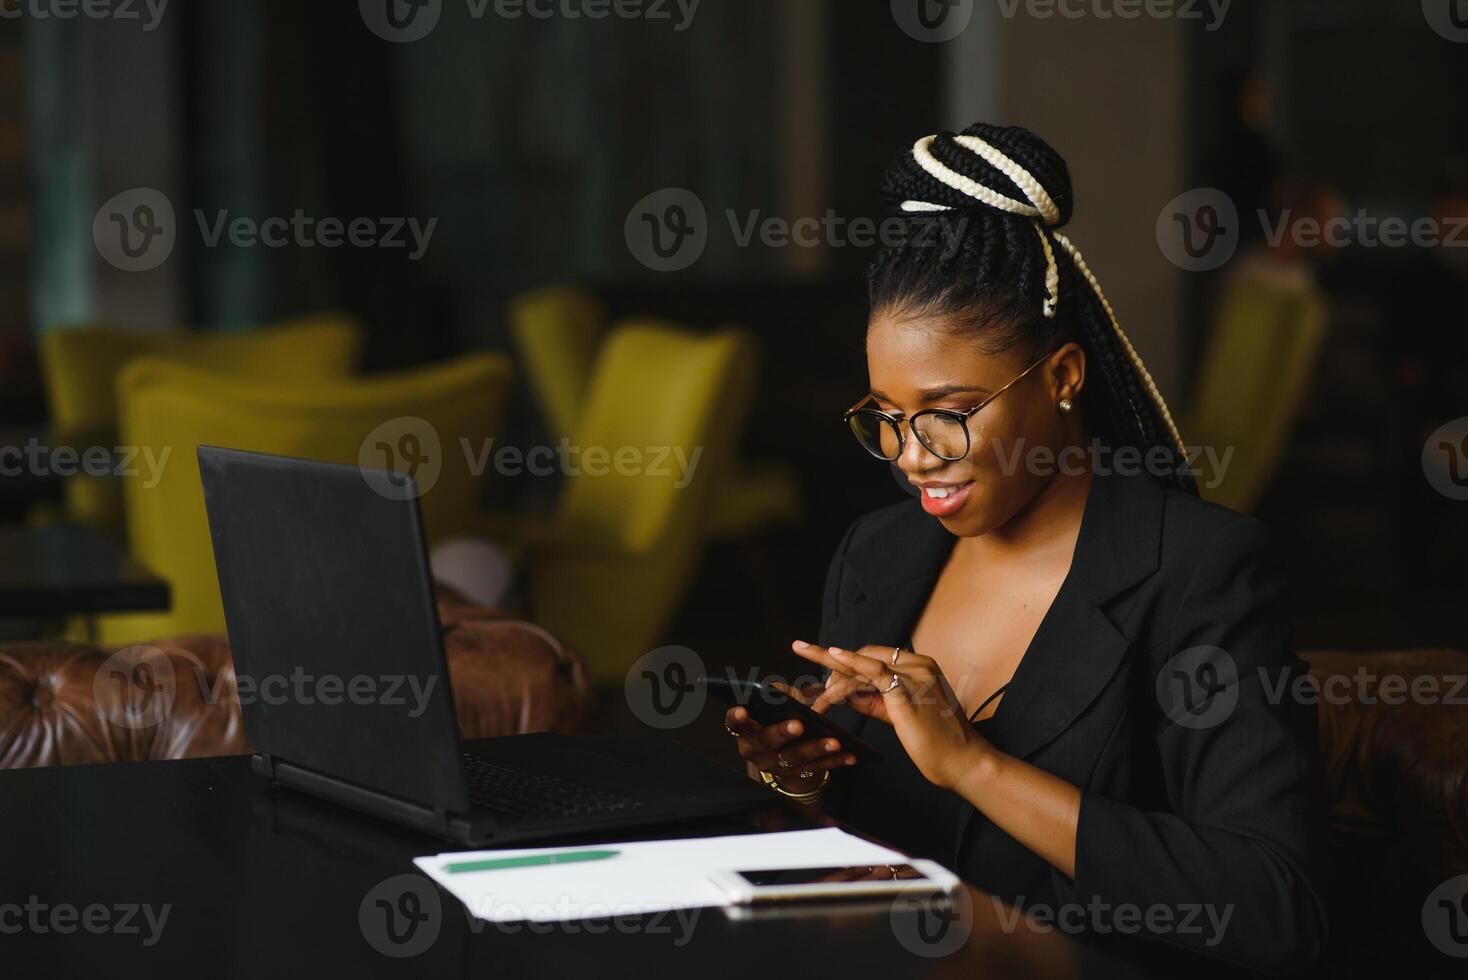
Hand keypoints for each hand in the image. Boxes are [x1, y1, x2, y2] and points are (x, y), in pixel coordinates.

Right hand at [723, 682, 857, 795]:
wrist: (779, 755)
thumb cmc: (775, 721)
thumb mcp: (773, 707)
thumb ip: (774, 697)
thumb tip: (778, 689)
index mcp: (745, 731)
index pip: (734, 724)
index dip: (737, 718)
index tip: (742, 710)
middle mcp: (755, 752)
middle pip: (767, 743)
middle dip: (782, 733)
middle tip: (798, 725)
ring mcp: (775, 767)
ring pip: (795, 759)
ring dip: (816, 749)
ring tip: (834, 741)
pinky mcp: (795, 776)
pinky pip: (816, 769)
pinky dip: (834, 762)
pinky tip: (850, 755)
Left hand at [792, 640, 992, 791]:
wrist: (961, 761)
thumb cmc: (935, 741)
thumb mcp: (899, 714)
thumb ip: (874, 700)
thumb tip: (846, 692)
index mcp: (919, 666)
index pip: (874, 655)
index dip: (846, 663)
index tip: (823, 667)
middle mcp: (918, 665)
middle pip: (865, 654)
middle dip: (832, 664)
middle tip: (807, 667)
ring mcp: (914, 676)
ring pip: (863, 664)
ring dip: (834, 676)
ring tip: (816, 696)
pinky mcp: (907, 691)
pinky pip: (873, 670)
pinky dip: (850, 663)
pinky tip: (832, 656)